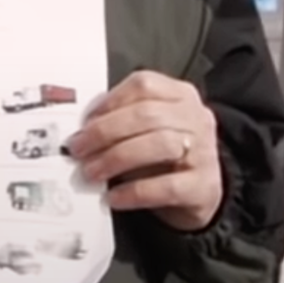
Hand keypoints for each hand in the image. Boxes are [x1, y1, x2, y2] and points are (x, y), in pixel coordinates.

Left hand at [65, 71, 222, 231]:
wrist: (201, 193)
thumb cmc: (167, 158)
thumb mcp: (149, 130)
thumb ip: (122, 122)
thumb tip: (83, 132)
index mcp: (181, 96)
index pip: (144, 85)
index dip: (110, 101)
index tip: (86, 120)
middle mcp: (196, 119)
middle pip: (147, 115)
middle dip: (105, 132)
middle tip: (79, 149)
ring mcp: (204, 152)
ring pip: (159, 145)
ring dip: (117, 158)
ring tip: (93, 172)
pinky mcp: (203, 187)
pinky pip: (167, 187)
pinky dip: (135, 191)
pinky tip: (114, 196)